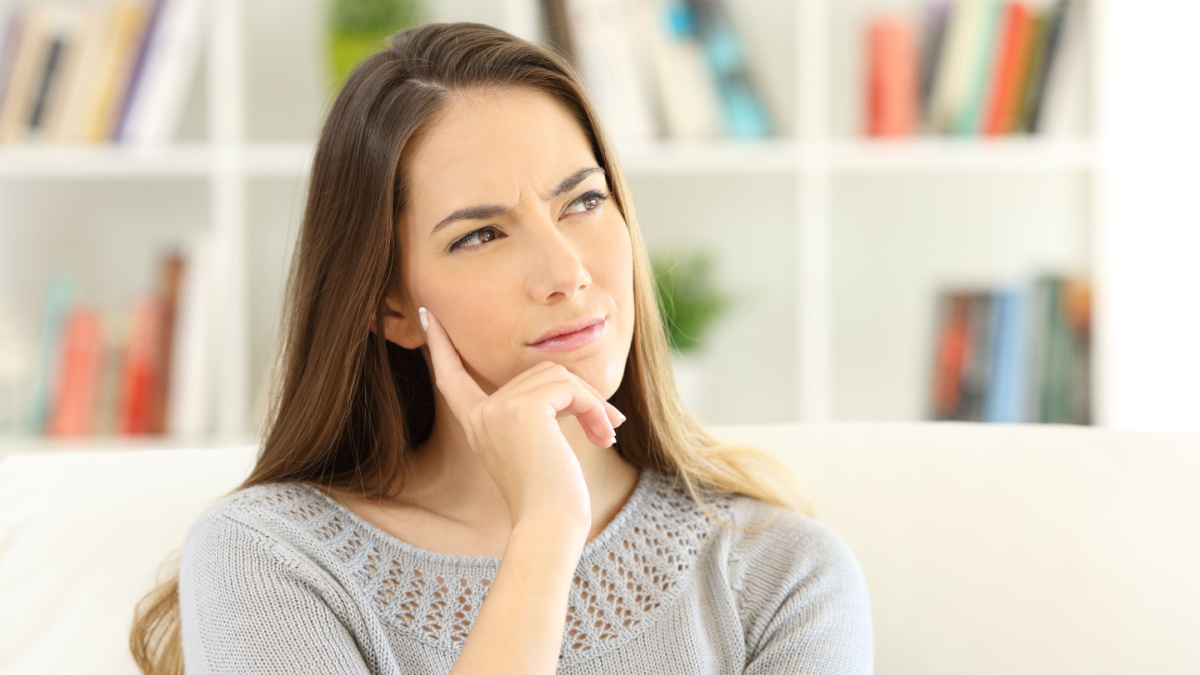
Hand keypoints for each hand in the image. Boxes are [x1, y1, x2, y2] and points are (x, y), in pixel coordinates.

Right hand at [419, 306, 625, 528]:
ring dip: (592, 403)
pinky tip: (602, 436)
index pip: (452, 377)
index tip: (429, 316)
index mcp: (476, 424)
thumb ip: (535, 412)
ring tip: (606, 434)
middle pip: (537, 373)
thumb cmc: (549, 498)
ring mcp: (498, 409)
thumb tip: (567, 384)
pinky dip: (594, 408)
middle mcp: (481, 413)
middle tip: (608, 426)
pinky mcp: (523, 409)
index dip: (441, 346)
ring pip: (558, 377)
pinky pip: (570, 388)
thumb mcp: (535, 447)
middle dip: (578, 396)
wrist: (549, 525)